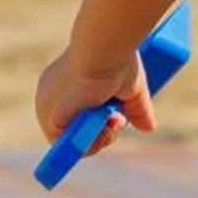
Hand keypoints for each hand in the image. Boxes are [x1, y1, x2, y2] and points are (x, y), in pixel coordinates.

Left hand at [34, 48, 154, 153]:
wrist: (103, 50)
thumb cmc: (117, 60)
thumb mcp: (130, 89)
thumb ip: (137, 109)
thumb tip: (149, 128)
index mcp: (66, 84)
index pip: (79, 112)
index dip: (101, 121)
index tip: (118, 116)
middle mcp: (51, 96)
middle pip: (77, 129)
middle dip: (104, 131)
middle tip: (118, 118)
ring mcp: (47, 108)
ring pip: (74, 141)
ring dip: (100, 138)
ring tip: (113, 120)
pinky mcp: (50, 119)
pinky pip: (68, 146)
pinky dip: (89, 142)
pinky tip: (103, 126)